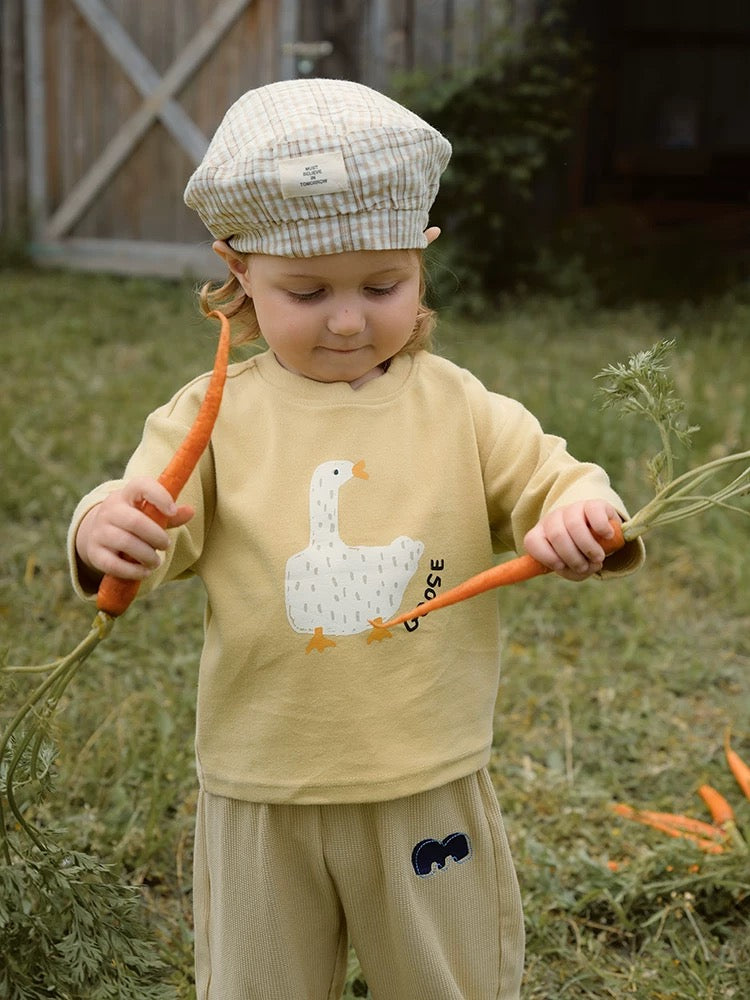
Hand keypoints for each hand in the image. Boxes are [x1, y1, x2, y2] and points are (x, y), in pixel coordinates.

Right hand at [75, 476, 193, 580]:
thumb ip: (170, 514)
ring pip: (125, 543)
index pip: (141, 485)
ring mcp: (99, 531)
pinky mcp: (95, 553)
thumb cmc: (133, 520)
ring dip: (147, 555)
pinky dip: (133, 571)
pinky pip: (114, 564)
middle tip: (166, 545)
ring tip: (156, 561)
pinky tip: (144, 571)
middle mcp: (110, 510)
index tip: (172, 511)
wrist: (96, 533)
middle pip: (135, 521)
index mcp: (127, 495)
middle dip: (156, 536)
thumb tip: (191, 511)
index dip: (159, 496)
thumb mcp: (150, 513)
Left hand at [523, 499, 619, 581]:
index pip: (532, 542)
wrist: (599, 534)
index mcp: (541, 534)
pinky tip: (607, 536)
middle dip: (572, 557)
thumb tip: (589, 566)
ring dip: (588, 547)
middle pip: (557, 535)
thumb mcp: (572, 567)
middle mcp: (553, 518)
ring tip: (598, 558)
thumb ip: (575, 572)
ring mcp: (572, 509)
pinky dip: (602, 528)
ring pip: (574, 525)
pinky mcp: (593, 504)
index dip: (547, 557)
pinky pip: (594, 513)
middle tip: (584, 567)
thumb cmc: (580, 554)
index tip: (561, 566)